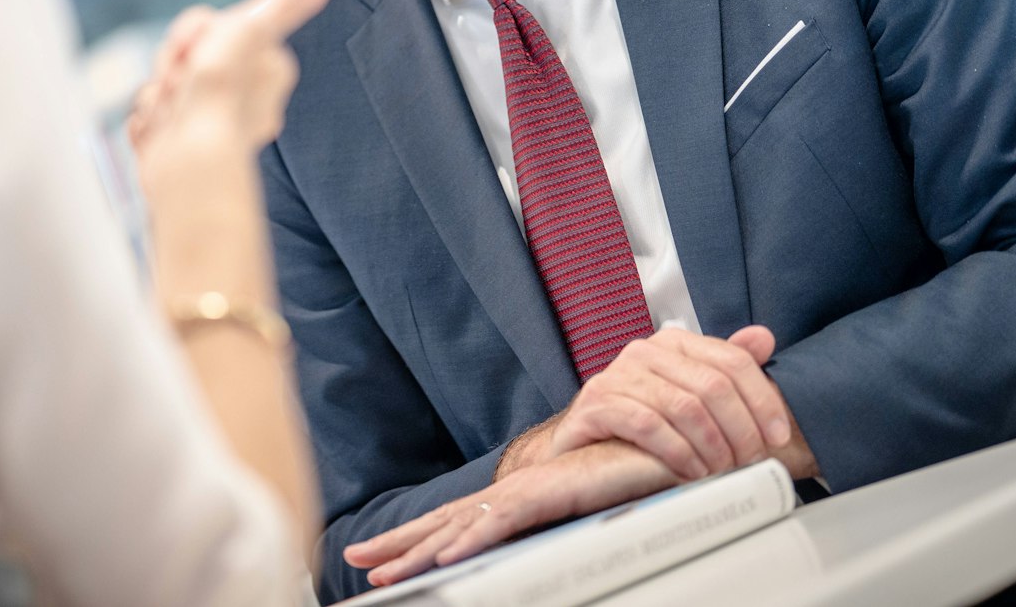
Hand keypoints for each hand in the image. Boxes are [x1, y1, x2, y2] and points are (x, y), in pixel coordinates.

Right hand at [128, 0, 331, 159]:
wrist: (189, 164)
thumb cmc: (222, 95)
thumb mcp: (253, 30)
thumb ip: (282, 5)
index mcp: (269, 67)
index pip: (219, 26)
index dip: (196, 31)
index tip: (196, 45)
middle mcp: (246, 95)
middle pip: (190, 54)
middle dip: (173, 63)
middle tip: (179, 80)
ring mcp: (212, 121)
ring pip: (168, 85)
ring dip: (159, 93)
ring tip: (169, 111)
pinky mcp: (183, 144)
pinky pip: (155, 116)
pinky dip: (150, 121)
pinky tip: (160, 130)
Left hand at [343, 440, 678, 586]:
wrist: (656, 444)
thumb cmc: (624, 472)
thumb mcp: (579, 507)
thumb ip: (554, 523)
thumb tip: (535, 544)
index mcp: (517, 498)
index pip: (457, 522)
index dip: (417, 540)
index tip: (384, 558)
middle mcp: (512, 493)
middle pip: (443, 522)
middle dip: (398, 544)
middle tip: (359, 560)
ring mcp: (524, 493)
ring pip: (459, 526)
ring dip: (418, 549)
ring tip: (383, 571)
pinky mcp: (544, 495)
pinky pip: (500, 523)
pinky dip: (471, 540)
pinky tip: (446, 557)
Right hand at [542, 326, 789, 479]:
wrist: (584, 446)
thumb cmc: (643, 419)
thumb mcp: (688, 390)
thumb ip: (725, 366)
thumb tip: (764, 338)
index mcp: (674, 342)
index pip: (732, 360)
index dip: (762, 400)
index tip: (778, 436)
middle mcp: (645, 351)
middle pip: (712, 386)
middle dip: (740, 430)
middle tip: (750, 461)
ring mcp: (618, 375)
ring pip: (684, 407)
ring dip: (712, 447)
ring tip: (721, 471)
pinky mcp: (598, 404)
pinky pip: (649, 425)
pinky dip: (678, 452)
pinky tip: (691, 471)